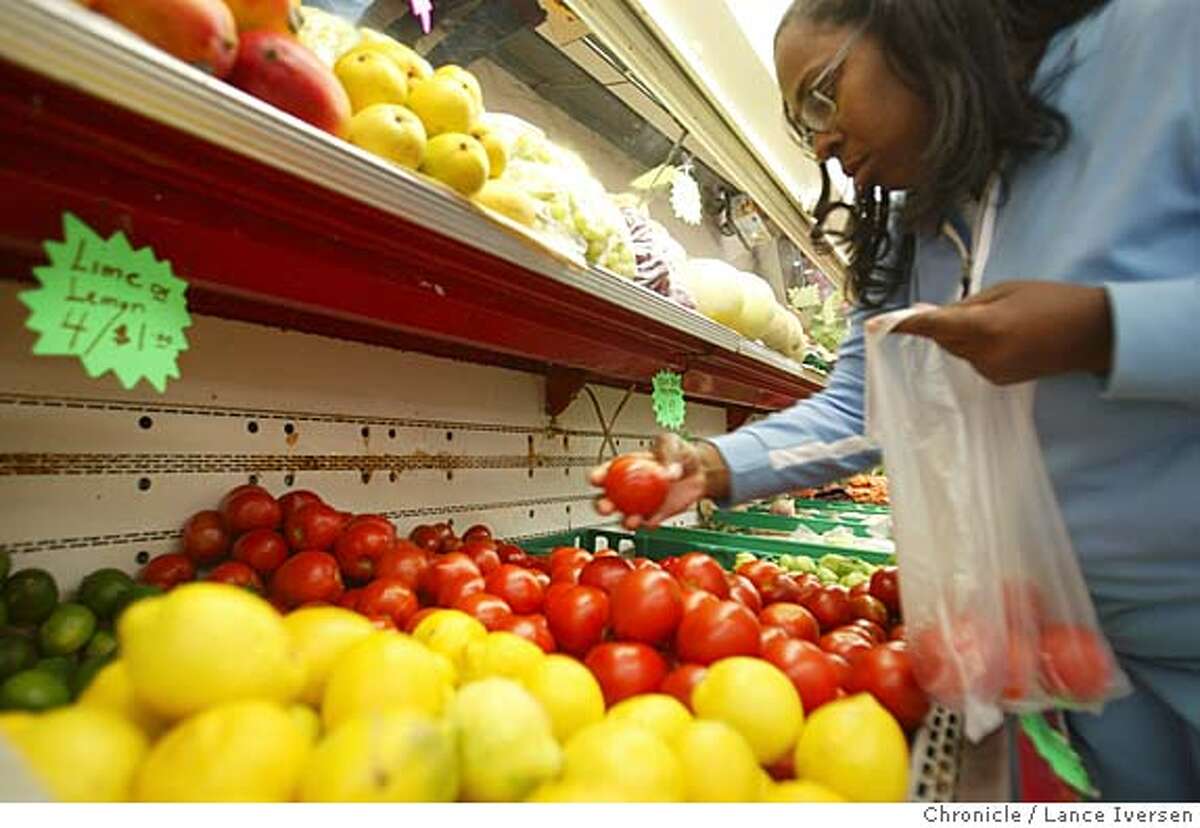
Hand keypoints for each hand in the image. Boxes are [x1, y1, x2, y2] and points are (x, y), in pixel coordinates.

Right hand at [589, 433, 728, 529]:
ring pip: (625, 515)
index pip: (606, 472)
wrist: (701, 471)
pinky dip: (647, 524)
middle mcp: (630, 488)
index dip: (597, 476)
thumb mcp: (672, 443)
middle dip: (602, 505)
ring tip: (630, 520)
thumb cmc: (682, 453)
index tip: (596, 479)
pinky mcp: (655, 515)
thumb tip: (667, 471)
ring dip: (624, 521)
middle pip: (609, 499)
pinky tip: (650, 522)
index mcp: (626, 467)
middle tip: (606, 506)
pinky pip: (648, 523)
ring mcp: (641, 504)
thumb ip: (667, 453)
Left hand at [893, 281, 1112, 383]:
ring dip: (963, 333)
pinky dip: (976, 345)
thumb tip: (929, 313)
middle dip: (942, 322)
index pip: (935, 326)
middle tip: (965, 305)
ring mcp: (991, 372)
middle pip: (943, 338)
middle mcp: (983, 355)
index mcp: (985, 327)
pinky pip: (972, 359)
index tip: (877, 324)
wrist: (1093, 334)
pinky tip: (1006, 335)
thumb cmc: (1051, 301)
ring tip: (1002, 317)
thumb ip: (965, 305)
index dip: (904, 324)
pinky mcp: (998, 381)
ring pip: (957, 349)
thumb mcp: (1006, 291)